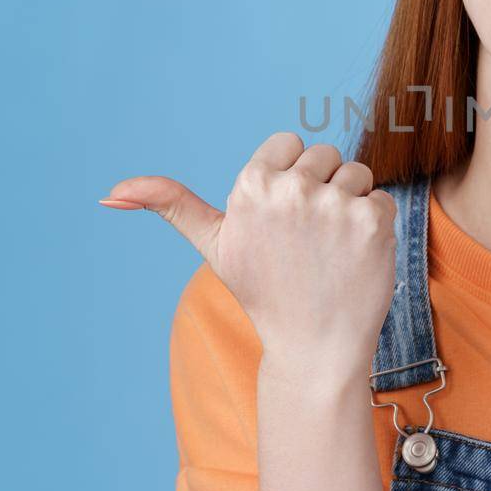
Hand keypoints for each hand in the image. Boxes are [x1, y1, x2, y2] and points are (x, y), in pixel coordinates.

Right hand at [99, 132, 399, 375]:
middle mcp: (291, 189)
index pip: (288, 143)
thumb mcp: (214, 246)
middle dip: (322, 189)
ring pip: (356, 174)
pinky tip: (355, 257)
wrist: (314, 348)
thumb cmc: (264, 292)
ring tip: (331, 248)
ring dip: (351, 205)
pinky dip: (375, 225)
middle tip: (308, 239)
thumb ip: (170, 205)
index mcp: (250, 185)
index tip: (283, 218)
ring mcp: (334, 204)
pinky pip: (382, 198)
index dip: (290, 177)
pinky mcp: (372, 221)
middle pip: (325, 154)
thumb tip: (109, 194)